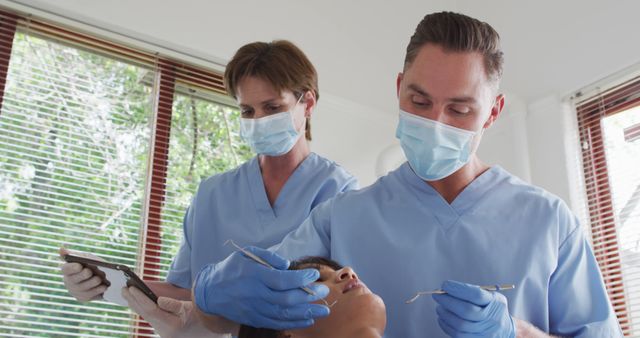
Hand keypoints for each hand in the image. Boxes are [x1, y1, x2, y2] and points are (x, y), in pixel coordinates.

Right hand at [59, 247, 106, 301]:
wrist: (103, 276)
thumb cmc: (91, 265)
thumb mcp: (86, 257)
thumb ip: (76, 255)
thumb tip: (61, 249)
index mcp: (67, 270)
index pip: (65, 269)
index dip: (72, 268)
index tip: (80, 265)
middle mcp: (68, 282)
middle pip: (75, 279)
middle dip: (84, 275)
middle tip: (91, 272)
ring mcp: (75, 291)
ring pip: (83, 288)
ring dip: (92, 283)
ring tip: (100, 279)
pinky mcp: (83, 298)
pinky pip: (90, 296)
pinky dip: (98, 290)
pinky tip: (104, 287)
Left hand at [122, 286, 215, 337]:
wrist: (210, 333)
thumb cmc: (203, 318)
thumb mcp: (191, 309)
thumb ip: (173, 305)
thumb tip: (158, 300)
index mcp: (171, 325)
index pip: (151, 309)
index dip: (140, 297)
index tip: (131, 288)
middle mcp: (164, 331)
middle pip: (145, 314)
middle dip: (133, 300)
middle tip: (123, 289)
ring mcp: (164, 332)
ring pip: (146, 317)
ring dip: (136, 304)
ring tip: (127, 294)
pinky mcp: (165, 330)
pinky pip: (151, 318)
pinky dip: (143, 309)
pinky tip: (138, 303)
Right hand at [193, 246, 329, 329]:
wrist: (211, 290)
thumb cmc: (232, 268)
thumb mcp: (247, 254)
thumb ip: (268, 257)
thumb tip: (288, 265)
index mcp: (254, 275)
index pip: (281, 279)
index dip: (301, 278)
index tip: (314, 273)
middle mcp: (255, 294)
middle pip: (286, 299)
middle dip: (309, 296)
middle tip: (324, 291)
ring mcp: (255, 309)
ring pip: (284, 314)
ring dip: (306, 313)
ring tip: (323, 310)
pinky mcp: (254, 319)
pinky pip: (277, 324)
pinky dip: (294, 323)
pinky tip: (308, 320)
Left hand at [433, 280, 514, 337]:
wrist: (504, 330)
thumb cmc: (491, 308)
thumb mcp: (489, 296)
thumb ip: (471, 291)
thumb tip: (447, 289)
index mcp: (496, 303)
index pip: (476, 295)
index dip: (458, 289)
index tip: (445, 285)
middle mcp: (493, 319)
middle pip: (467, 311)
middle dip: (448, 301)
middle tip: (437, 295)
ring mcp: (486, 332)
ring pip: (460, 324)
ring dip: (445, 314)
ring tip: (439, 307)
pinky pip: (458, 335)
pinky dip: (446, 325)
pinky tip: (442, 318)